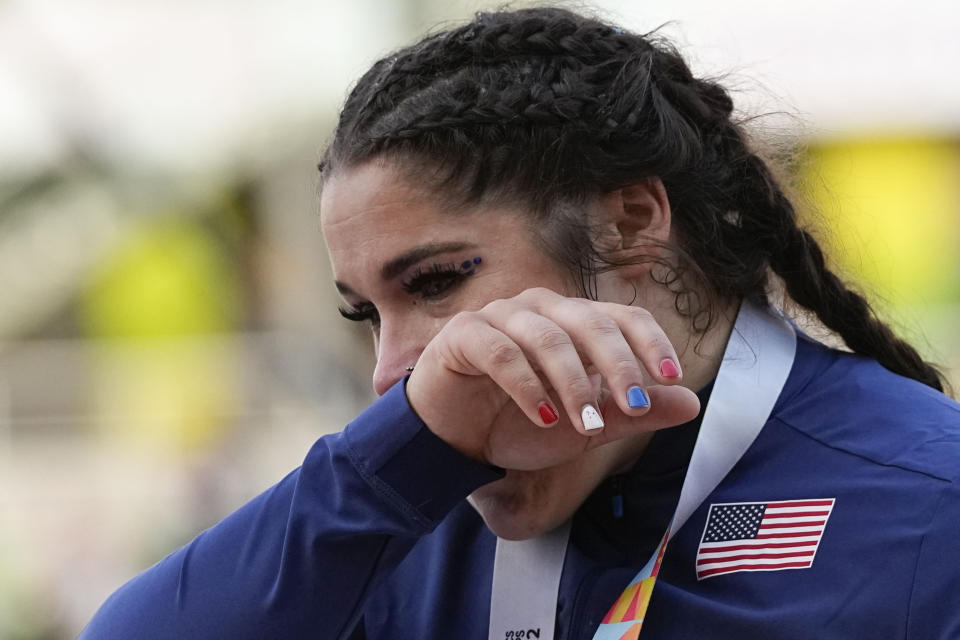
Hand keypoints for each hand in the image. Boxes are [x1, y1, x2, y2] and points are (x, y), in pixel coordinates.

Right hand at [404, 287, 700, 469]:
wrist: (453, 441)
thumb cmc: (518, 424)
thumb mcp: (584, 427)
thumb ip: (631, 413)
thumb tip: (691, 403)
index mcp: (573, 321)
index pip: (621, 316)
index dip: (650, 342)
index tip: (671, 376)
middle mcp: (540, 309)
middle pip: (590, 322)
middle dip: (618, 365)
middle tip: (636, 405)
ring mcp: (500, 316)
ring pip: (548, 338)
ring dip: (573, 384)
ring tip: (588, 427)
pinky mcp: (465, 334)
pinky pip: (502, 353)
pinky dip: (528, 386)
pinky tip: (545, 418)